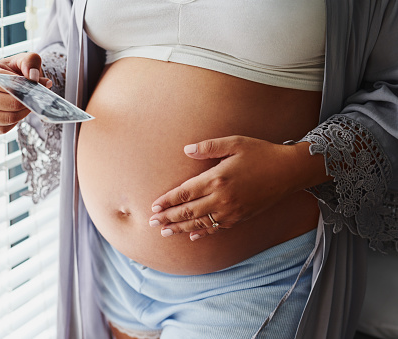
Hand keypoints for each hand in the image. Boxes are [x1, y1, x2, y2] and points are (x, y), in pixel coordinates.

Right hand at [0, 52, 51, 133]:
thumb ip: (30, 61)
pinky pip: (4, 128)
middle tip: (36, 98)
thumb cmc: (10, 71)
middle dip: (29, 102)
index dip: (29, 88)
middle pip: (13, 104)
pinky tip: (15, 112)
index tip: (38, 86)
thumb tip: (34, 78)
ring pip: (10, 118)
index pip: (13, 86)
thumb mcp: (21, 60)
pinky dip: (14, 122)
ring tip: (28, 104)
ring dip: (24, 113)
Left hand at [149, 136, 313, 240]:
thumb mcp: (235, 143)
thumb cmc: (261, 153)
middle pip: (188, 212)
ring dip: (180, 228)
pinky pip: (216, 228)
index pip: (184, 194)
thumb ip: (208, 147)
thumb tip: (186, 150)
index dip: (167, 201)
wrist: (289, 171)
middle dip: (168, 218)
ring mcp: (231, 211)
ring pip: (200, 223)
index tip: (153, 207)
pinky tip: (192, 236)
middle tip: (152, 223)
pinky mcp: (240, 218)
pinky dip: (202, 233)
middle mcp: (221, 198)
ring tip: (165, 232)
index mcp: (217, 179)